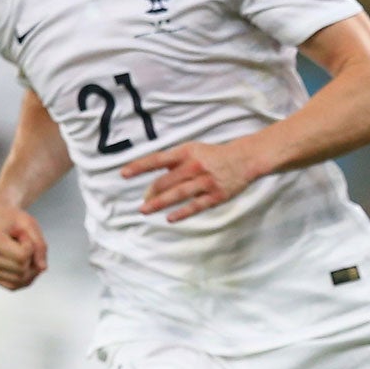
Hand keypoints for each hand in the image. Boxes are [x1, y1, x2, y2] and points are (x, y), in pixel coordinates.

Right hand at [0, 201, 46, 289]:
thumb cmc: (13, 219)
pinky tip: (22, 262)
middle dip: (31, 257)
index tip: (22, 233)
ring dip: (29, 268)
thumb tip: (43, 269)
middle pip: (22, 271)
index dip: (31, 244)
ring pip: (20, 281)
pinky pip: (14, 285)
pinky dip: (25, 277)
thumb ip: (40, 246)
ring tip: (20, 251)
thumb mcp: (30, 224)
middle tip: (22, 242)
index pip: (23, 256)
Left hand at [124, 138, 262, 220]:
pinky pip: (195, 206)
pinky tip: (169, 218)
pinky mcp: (216, 195)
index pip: (157, 159)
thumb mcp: (193, 150)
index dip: (140, 166)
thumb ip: (174, 162)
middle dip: (151, 192)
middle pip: (166, 181)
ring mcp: (205, 181)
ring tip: (145, 210)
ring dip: (159, 203)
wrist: (245, 159)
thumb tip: (154, 177)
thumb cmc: (214, 155)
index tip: (124, 174)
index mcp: (186, 152)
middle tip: (142, 201)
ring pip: (178, 194)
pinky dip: (182, 212)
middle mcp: (194, 166)